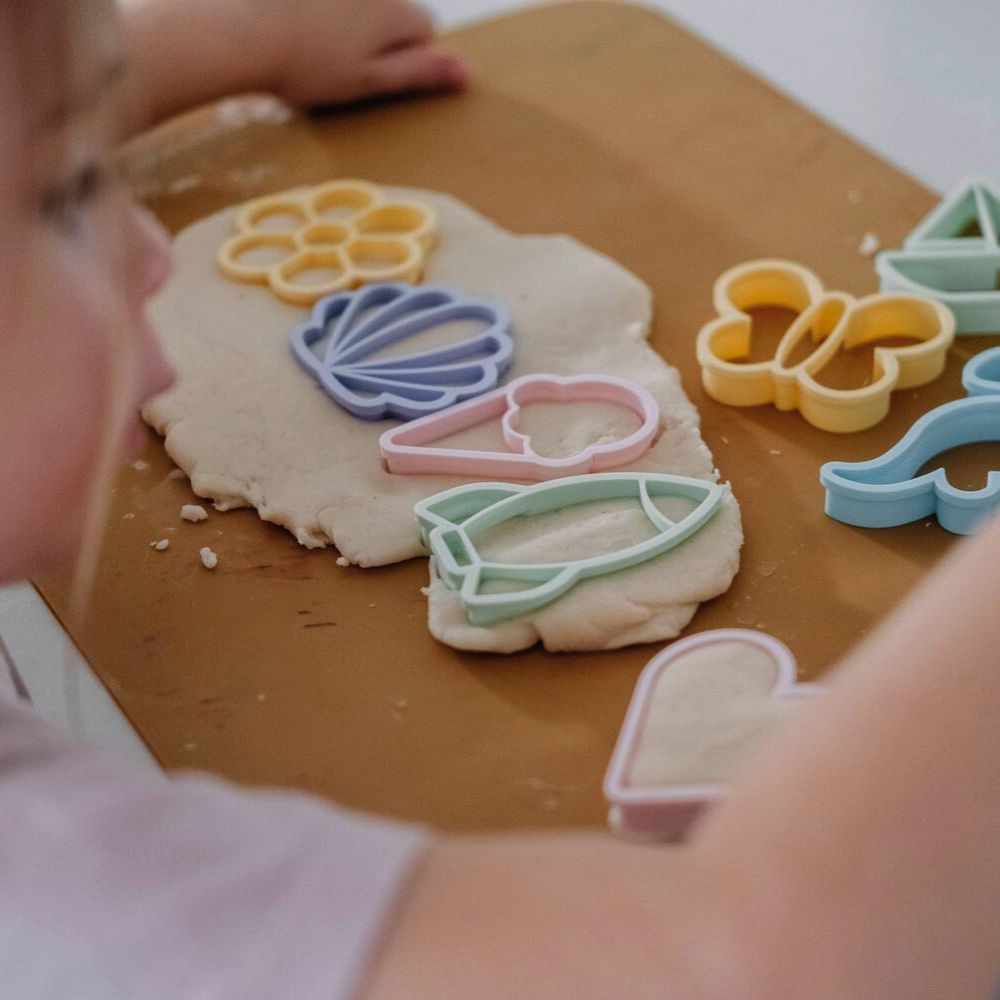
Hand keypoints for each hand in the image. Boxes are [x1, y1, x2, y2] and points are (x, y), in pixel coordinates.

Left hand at [267, 0, 467, 106]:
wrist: (241, 29)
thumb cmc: (306, 65)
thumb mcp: (369, 80)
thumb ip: (419, 72)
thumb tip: (469, 72)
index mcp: (395, 12)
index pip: (424, 30)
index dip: (406, 56)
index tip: (374, 74)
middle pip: (394, 10)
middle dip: (378, 32)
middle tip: (340, 60)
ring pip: (361, 6)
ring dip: (348, 19)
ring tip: (313, 41)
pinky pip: (331, 6)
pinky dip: (321, 13)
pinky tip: (299, 22)